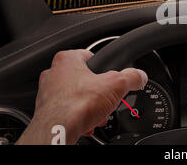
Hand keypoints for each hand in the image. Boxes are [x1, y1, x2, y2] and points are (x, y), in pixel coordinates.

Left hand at [17, 50, 147, 144]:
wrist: (58, 130)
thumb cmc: (76, 105)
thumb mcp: (117, 85)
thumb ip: (132, 77)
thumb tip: (140, 76)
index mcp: (67, 60)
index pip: (90, 56)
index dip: (104, 67)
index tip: (111, 76)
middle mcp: (53, 74)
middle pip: (85, 79)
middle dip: (98, 92)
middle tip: (106, 99)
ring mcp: (47, 93)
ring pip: (76, 97)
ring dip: (89, 106)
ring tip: (97, 113)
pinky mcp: (47, 112)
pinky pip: (68, 112)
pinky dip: (78, 117)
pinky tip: (87, 122)